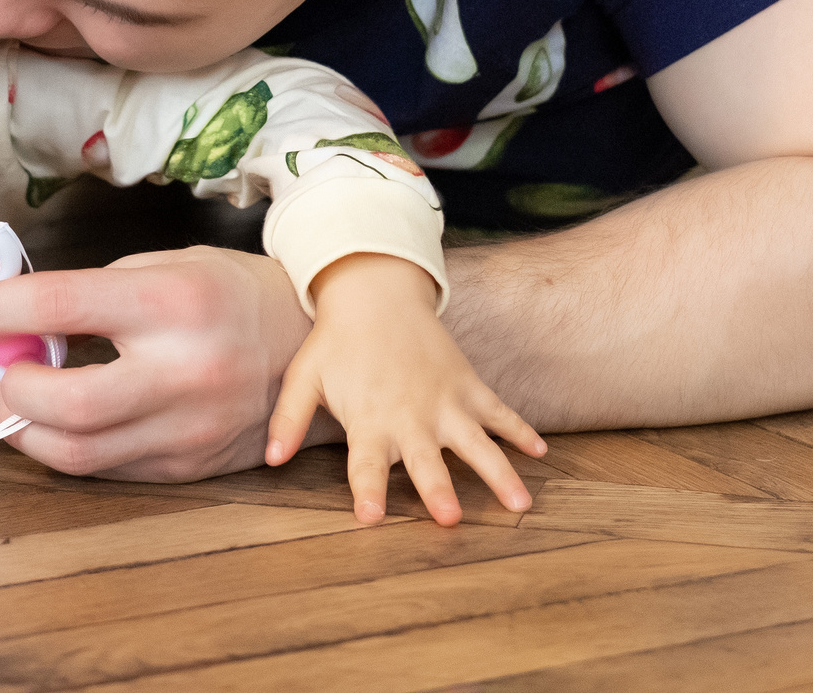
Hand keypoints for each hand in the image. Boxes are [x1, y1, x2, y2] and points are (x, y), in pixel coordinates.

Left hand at [0, 246, 315, 481]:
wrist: (318, 344)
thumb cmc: (233, 295)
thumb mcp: (166, 267)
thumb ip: (91, 296)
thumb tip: (13, 327)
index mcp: (172, 304)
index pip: (57, 306)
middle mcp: (183, 371)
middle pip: (63, 405)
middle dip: (8, 390)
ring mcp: (187, 429)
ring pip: (76, 454)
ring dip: (25, 429)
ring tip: (19, 398)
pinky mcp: (187, 468)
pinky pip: (107, 470)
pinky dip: (69, 447)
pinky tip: (63, 421)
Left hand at [267, 253, 542, 525]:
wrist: (377, 293)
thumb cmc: (337, 343)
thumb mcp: (305, 378)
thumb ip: (288, 419)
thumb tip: (271, 459)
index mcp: (370, 419)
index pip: (365, 463)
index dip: (367, 490)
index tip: (370, 518)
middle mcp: (411, 415)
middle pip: (425, 460)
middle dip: (437, 489)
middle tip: (449, 519)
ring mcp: (446, 400)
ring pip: (477, 443)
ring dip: (499, 472)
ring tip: (520, 504)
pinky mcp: (468, 385)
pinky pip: (499, 411)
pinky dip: (521, 430)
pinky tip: (541, 453)